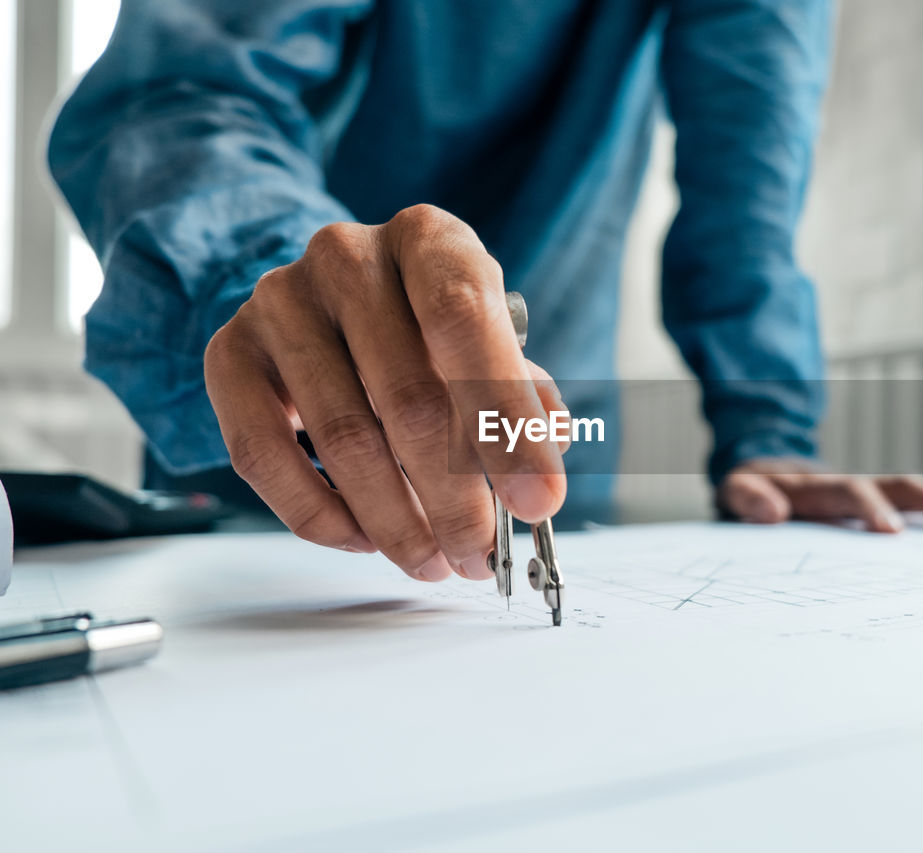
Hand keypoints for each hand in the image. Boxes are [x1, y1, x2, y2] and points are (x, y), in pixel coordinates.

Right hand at [204, 205, 566, 580]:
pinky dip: (321, 516)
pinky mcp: (229, 354)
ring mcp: (279, 302)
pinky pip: (265, 456)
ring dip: (395, 521)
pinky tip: (364, 539)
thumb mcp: (489, 343)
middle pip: (406, 396)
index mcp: (428, 240)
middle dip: (453, 498)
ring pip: (343, 437)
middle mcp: (348, 257)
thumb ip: (524, 401)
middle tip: (478, 555)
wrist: (326, 303)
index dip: (504, 420)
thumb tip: (540, 472)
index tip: (536, 501)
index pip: (464, 321)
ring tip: (431, 560)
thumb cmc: (424, 330)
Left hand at [717, 458, 922, 531]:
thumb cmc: (752, 493)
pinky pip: (917, 511)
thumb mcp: (735, 491)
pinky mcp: (880, 509)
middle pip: (900, 486)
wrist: (764, 479)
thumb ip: (746, 496)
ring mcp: (871, 496)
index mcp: (819, 486)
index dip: (870, 508)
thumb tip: (770, 512)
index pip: (850, 492)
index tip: (891, 532)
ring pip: (916, 496)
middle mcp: (853, 486)